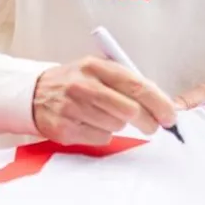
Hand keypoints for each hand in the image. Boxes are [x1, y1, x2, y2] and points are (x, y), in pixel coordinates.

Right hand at [32, 57, 177, 145]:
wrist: (34, 94)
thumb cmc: (74, 83)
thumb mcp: (96, 70)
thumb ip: (125, 81)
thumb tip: (161, 102)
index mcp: (94, 66)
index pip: (135, 84)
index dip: (158, 102)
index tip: (170, 114)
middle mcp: (82, 85)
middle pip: (129, 109)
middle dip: (147, 121)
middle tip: (152, 126)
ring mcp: (71, 108)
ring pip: (116, 126)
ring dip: (118, 125)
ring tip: (104, 116)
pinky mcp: (65, 129)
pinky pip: (100, 138)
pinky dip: (102, 134)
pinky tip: (90, 124)